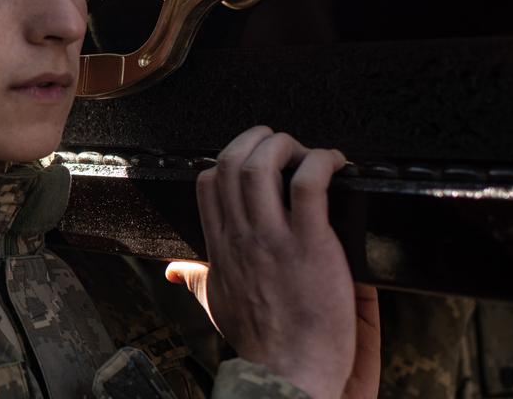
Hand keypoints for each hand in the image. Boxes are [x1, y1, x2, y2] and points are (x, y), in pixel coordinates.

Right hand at [164, 126, 379, 398]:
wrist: (290, 372)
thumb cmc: (261, 343)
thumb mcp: (216, 305)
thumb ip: (197, 280)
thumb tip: (177, 272)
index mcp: (220, 246)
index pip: (208, 181)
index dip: (229, 159)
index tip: (255, 162)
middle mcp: (241, 236)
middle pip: (231, 161)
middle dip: (258, 140)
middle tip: (284, 147)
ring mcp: (273, 238)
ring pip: (261, 164)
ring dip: (286, 146)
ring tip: (309, 153)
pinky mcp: (311, 245)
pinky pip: (309, 184)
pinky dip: (322, 163)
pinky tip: (336, 165)